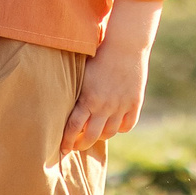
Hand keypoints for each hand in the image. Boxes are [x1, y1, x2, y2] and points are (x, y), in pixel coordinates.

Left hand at [61, 0, 162, 153]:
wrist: (125, 45)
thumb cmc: (98, 54)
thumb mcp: (81, 72)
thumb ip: (75, 90)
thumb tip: (61, 103)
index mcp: (87, 98)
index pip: (74, 127)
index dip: (67, 141)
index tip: (62, 149)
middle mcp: (104, 106)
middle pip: (92, 136)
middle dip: (82, 144)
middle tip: (76, 146)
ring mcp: (120, 106)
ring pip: (110, 133)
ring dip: (101, 136)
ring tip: (95, 134)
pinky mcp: (134, 103)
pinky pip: (127, 125)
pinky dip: (121, 128)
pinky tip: (115, 125)